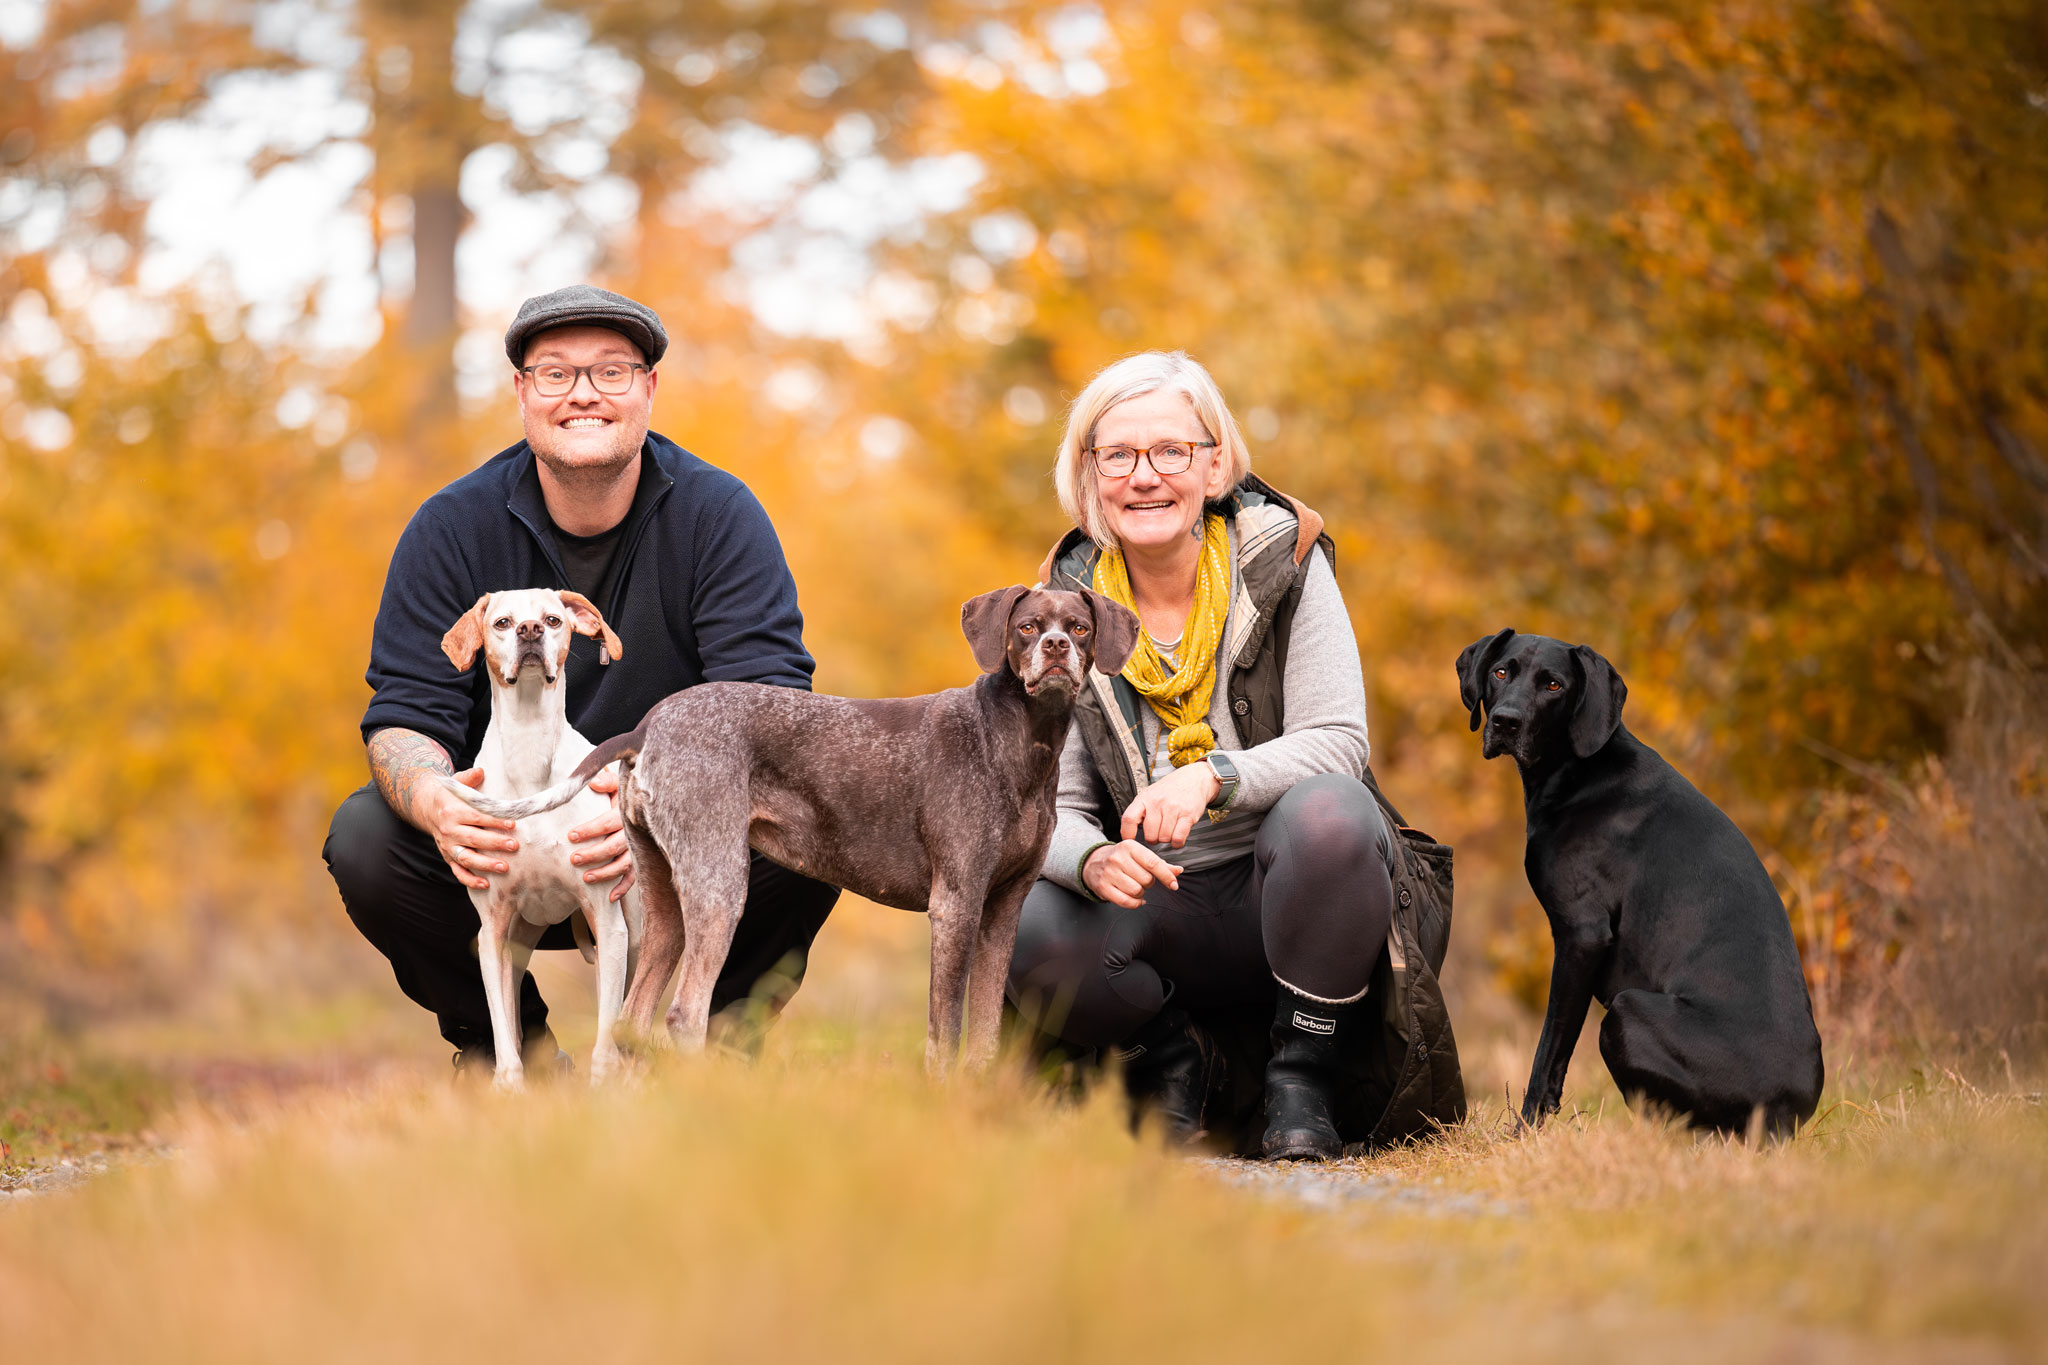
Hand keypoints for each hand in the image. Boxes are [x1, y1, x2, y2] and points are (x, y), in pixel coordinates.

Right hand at [423, 768, 518, 890]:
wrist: (426, 806)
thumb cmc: (449, 794)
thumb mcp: (457, 782)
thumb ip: (469, 778)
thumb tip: (481, 771)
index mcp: (453, 812)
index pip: (476, 818)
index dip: (494, 821)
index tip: (512, 824)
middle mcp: (449, 831)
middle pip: (474, 839)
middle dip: (495, 844)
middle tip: (514, 846)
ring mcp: (447, 846)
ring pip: (466, 858)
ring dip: (485, 865)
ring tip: (504, 867)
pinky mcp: (447, 856)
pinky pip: (457, 871)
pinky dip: (470, 880)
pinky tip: (485, 884)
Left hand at [569, 767, 636, 900]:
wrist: (646, 804)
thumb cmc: (625, 795)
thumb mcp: (618, 784)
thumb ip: (606, 781)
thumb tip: (592, 783)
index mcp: (627, 813)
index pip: (608, 822)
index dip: (590, 830)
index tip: (571, 836)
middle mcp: (635, 833)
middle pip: (614, 846)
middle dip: (593, 854)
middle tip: (573, 859)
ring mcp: (639, 849)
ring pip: (624, 864)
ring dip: (605, 873)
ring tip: (585, 878)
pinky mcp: (640, 861)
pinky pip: (633, 877)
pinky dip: (623, 888)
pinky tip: (610, 897)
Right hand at [1082, 841, 1183, 909]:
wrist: (1093, 863)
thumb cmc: (1122, 859)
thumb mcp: (1139, 855)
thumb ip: (1160, 864)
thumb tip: (1178, 871)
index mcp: (1130, 847)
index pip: (1153, 863)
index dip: (1166, 876)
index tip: (1174, 885)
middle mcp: (1118, 858)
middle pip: (1147, 880)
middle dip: (1149, 883)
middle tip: (1142, 879)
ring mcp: (1109, 873)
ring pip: (1137, 891)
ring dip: (1141, 893)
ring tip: (1135, 886)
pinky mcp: (1103, 887)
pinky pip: (1126, 902)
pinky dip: (1135, 904)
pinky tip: (1136, 900)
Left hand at [1117, 760, 1223, 849]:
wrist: (1194, 779)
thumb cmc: (1170, 789)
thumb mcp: (1150, 794)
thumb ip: (1140, 810)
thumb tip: (1129, 831)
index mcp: (1144, 798)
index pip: (1128, 819)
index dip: (1127, 833)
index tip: (1130, 840)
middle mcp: (1157, 802)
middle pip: (1149, 834)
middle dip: (1153, 839)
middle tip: (1158, 833)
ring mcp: (1173, 808)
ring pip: (1164, 838)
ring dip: (1167, 840)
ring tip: (1169, 831)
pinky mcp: (1188, 815)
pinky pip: (1178, 838)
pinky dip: (1177, 843)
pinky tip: (1177, 838)